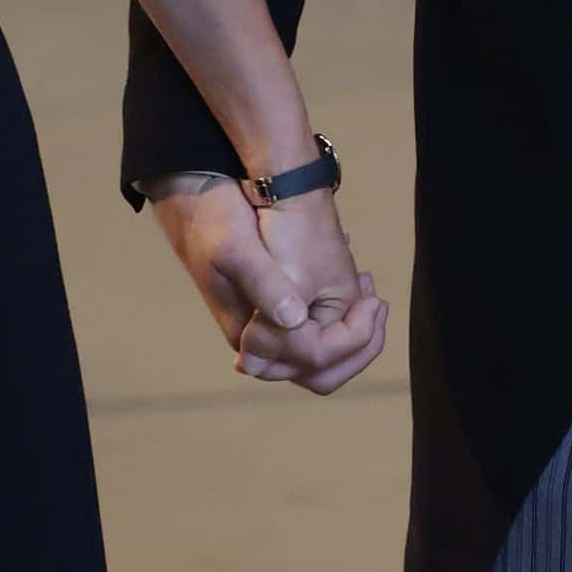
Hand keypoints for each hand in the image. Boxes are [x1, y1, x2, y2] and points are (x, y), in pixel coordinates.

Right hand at [150, 177, 388, 393]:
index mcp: (250, 334)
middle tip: (377, 304)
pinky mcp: (274, 308)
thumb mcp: (238, 248)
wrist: (194, 199)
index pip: (314, 360)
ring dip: (353, 331)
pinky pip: (316, 331)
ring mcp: (266, 327)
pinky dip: (343, 318)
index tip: (372, 299)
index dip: (352, 337)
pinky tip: (354, 284)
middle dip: (358, 345)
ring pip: (321, 355)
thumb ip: (265, 285)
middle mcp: (260, 341)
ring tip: (369, 293)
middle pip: (320, 372)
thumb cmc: (213, 221)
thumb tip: (293, 319)